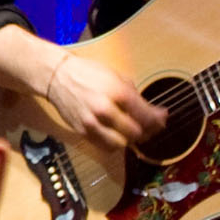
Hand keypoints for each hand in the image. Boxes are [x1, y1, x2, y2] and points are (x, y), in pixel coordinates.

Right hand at [44, 52, 163, 147]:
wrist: (56, 76)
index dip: (158, 120)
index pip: (146, 116)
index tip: (162, 117)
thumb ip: (136, 97)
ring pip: (121, 144)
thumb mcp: (116, 77)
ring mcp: (92, 123)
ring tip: (132, 131)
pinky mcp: (82, 131)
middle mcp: (105, 110)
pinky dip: (114, 143)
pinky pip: (105, 146)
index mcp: (117, 93)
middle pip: (136, 133)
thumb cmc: (88, 73)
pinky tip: (116, 134)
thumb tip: (155, 113)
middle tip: (149, 126)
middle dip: (146, 131)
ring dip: (130, 140)